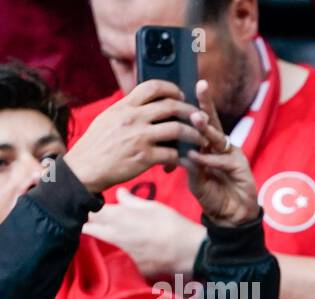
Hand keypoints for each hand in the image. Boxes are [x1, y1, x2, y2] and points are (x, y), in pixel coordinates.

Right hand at [62, 79, 202, 194]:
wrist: (85, 168)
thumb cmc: (97, 144)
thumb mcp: (108, 118)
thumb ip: (128, 110)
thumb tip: (144, 103)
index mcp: (124, 106)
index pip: (152, 87)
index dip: (171, 89)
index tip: (181, 95)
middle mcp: (133, 118)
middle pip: (171, 106)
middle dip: (191, 111)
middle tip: (201, 118)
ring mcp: (140, 137)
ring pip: (178, 129)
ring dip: (195, 134)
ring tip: (202, 139)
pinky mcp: (145, 157)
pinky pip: (173, 154)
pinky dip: (184, 158)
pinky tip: (188, 160)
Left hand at [83, 189, 205, 277]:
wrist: (193, 252)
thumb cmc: (175, 225)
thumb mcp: (156, 207)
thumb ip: (133, 201)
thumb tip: (118, 193)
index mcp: (121, 217)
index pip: (92, 210)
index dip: (87, 206)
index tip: (86, 203)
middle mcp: (117, 234)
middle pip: (89, 228)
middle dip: (87, 223)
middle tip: (88, 218)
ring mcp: (123, 252)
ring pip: (105, 242)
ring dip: (103, 235)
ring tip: (110, 230)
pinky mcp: (132, 266)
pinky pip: (123, 256)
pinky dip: (126, 251)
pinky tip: (136, 248)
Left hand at [181, 79, 258, 226]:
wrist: (230, 216)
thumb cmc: (211, 195)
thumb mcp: (194, 176)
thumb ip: (187, 161)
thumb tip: (178, 146)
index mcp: (206, 145)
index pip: (198, 121)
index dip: (193, 104)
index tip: (182, 87)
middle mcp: (220, 146)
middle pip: (212, 120)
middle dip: (206, 102)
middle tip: (200, 86)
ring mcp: (231, 154)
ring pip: (217, 138)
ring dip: (205, 128)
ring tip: (195, 118)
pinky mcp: (240, 166)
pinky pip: (222, 160)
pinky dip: (209, 159)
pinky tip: (197, 157)